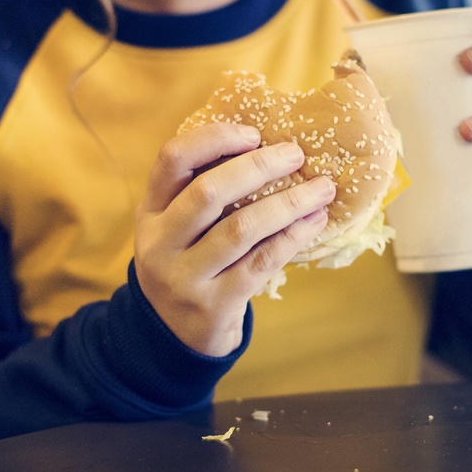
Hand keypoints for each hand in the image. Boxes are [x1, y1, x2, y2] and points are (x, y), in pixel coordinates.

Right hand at [134, 123, 335, 356]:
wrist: (172, 337)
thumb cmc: (188, 264)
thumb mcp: (176, 228)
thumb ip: (201, 191)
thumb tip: (266, 145)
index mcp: (150, 212)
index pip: (171, 159)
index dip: (213, 138)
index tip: (253, 134)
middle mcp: (159, 243)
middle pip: (207, 192)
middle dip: (258, 167)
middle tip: (296, 154)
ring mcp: (184, 277)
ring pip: (241, 228)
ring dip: (288, 203)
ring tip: (321, 188)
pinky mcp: (214, 305)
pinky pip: (261, 262)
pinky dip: (293, 237)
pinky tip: (314, 221)